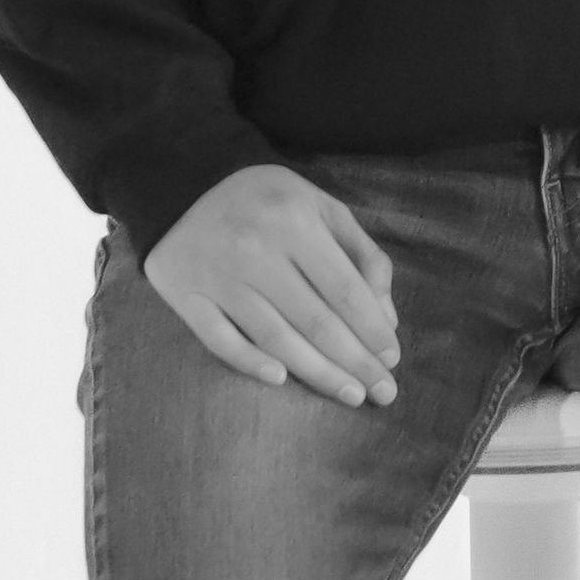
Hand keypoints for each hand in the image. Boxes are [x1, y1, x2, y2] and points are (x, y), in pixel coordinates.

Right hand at [144, 165, 401, 407]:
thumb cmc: (270, 199)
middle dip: (354, 361)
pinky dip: (251, 363)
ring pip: (276, 338)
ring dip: (317, 373)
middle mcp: (257, 249)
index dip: (371, 328)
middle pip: (314, 320)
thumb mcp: (321, 206)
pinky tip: (282, 380)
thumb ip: (360, 253)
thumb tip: (386, 316)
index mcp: (295, 221)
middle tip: (384, 392)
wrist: (186, 185)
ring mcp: (220, 276)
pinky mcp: (187, 297)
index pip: (343, 288)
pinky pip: (222, 341)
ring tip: (351, 395)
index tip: (392, 358)